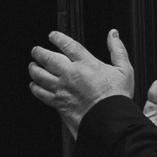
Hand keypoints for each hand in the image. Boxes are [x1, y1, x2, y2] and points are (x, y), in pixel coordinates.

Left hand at [28, 30, 145, 133]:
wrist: (111, 121)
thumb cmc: (117, 98)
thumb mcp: (124, 70)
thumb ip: (118, 50)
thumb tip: (113, 35)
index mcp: (87, 64)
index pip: (68, 45)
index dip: (58, 38)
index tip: (52, 36)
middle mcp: (71, 74)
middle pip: (48, 58)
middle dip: (39, 52)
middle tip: (36, 50)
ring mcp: (63, 89)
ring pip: (41, 75)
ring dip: (34, 69)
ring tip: (32, 66)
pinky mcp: (58, 103)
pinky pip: (41, 93)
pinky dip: (35, 88)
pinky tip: (34, 85)